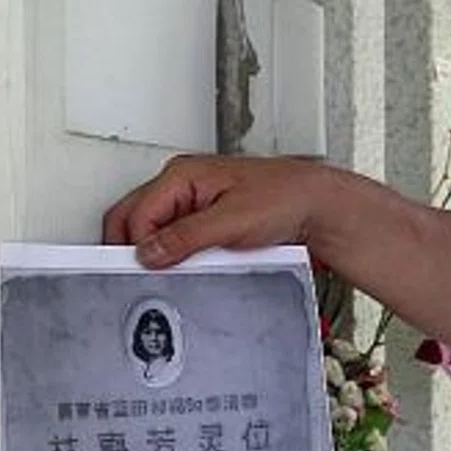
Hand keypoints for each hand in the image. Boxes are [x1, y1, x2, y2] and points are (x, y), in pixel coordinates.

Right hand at [102, 155, 332, 267]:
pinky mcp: (202, 220)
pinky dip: (175, 255)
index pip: (136, 214)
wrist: (316, 206)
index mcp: (181, 174)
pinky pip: (174, 239)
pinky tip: (190, 266)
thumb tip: (150, 252)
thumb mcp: (231, 221)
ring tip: (174, 270)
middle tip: (146, 276)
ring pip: (152, 231)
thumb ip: (186, 237)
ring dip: (156, 253)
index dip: (139, 247)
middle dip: (134, 248)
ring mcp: (191, 202)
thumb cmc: (285, 197)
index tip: (148, 272)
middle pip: (133, 219)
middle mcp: (181, 184)